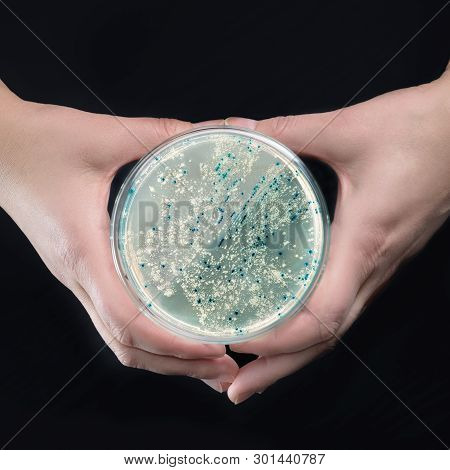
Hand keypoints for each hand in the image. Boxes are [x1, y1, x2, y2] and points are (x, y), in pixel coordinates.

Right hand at [0, 83, 237, 390]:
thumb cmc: (41, 140)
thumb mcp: (107, 136)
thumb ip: (168, 133)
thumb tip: (235, 129)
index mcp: (84, 251)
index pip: (128, 318)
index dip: (173, 343)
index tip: (215, 349)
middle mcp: (79, 277)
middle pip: (127, 346)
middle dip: (178, 366)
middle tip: (226, 371)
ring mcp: (77, 279)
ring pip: (118, 340)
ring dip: (163, 359)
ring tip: (208, 362)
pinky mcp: (80, 271)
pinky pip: (112, 319)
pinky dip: (146, 338)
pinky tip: (175, 332)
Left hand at [225, 67, 449, 403]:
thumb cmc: (417, 131)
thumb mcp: (346, 129)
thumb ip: (289, 132)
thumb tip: (243, 133)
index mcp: (363, 242)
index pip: (322, 316)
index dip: (281, 339)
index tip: (241, 342)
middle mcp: (373, 268)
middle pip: (325, 339)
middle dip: (279, 369)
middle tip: (236, 388)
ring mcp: (379, 268)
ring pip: (336, 330)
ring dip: (294, 357)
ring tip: (253, 372)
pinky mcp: (379, 259)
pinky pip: (345, 307)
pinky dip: (313, 330)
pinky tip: (289, 329)